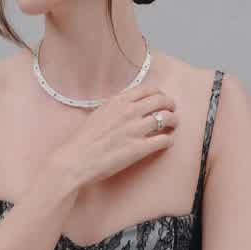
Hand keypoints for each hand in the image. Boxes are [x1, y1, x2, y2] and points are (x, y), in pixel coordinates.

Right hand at [54, 80, 177, 189]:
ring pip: (166, 118)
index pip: (148, 90)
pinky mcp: (140, 148)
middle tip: (172, 110)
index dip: (159, 93)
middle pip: (161, 101)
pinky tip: (166, 142)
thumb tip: (126, 106)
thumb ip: (115, 107)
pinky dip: (168, 140)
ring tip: (173, 125)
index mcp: (118, 101)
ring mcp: (136, 129)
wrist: (77, 159)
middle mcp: (129, 112)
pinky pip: (164, 140)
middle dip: (170, 104)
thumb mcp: (98, 113)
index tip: (161, 98)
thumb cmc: (83, 139)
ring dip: (173, 121)